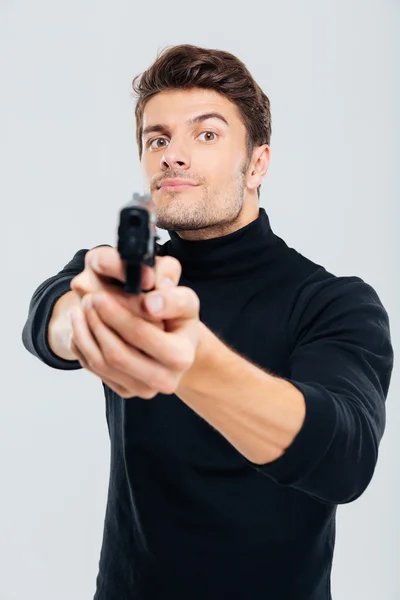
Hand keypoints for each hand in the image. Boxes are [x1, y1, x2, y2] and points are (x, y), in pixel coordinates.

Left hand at [68, 246, 200, 398]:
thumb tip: (150, 305)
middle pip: (117, 355)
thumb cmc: (177, 315)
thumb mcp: (183, 298)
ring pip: (101, 364)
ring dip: (84, 334)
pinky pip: (94, 370)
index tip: (99, 296)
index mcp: (181, 356)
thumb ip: (171, 298)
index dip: (117, 315)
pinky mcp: (125, 391)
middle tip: (87, 299)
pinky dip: (82, 345)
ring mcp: (143, 389)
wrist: (176, 340)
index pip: (141, 336)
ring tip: (79, 308)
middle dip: (97, 324)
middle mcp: (165, 380)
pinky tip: (81, 325)